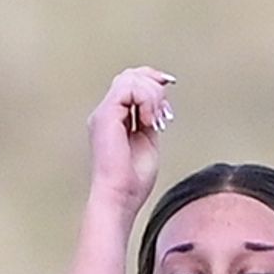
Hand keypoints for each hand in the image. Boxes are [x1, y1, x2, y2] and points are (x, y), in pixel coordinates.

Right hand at [89, 66, 173, 212]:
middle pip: (130, 75)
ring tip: (155, 121)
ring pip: (131, 79)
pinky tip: (148, 121)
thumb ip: (150, 117)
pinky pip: (128, 88)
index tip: (170, 88)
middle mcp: (105, 113)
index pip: (131, 83)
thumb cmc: (132, 181)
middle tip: (164, 112)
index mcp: (114, 119)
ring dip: (152, 96)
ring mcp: (103, 113)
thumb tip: (159, 98)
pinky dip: (146, 100)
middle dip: (155, 85)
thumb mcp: (149, 140)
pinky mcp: (105, 116)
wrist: (120, 197)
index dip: (153, 81)